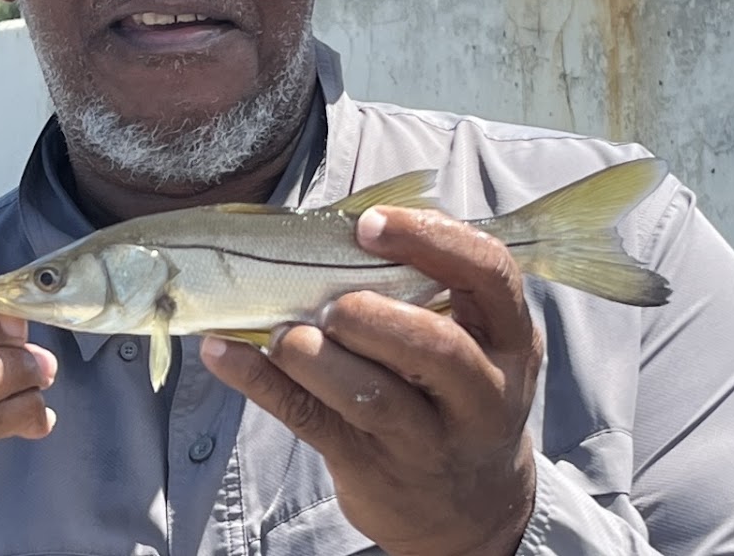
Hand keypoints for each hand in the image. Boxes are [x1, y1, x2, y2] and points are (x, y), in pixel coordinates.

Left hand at [201, 206, 540, 555]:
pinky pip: (311, 419)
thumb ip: (423, 291)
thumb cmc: (453, 393)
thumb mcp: (472, 344)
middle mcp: (483, 392)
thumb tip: (326, 229)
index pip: (489, 274)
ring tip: (284, 336)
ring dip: (315, 357)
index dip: (430, 240)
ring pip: (374, 397)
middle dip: (373, 316)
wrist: (466, 507)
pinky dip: (260, 382)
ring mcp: (429, 439)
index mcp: (510, 339)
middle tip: (332, 307)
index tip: (369, 226)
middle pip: (438, 348)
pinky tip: (223, 352)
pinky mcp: (372, 467)